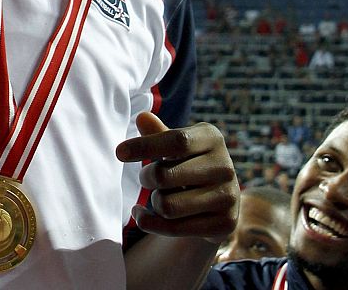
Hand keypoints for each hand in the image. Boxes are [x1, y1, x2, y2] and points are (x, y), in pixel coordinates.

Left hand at [118, 111, 238, 242]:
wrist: (220, 199)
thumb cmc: (190, 162)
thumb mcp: (177, 145)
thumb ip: (159, 133)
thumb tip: (142, 118)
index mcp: (212, 138)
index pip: (176, 140)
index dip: (145, 146)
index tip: (119, 153)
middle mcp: (225, 166)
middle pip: (165, 176)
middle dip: (146, 177)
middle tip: (145, 177)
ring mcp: (227, 197)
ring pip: (168, 206)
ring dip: (153, 202)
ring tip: (157, 196)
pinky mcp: (225, 224)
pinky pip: (175, 229)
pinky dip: (150, 223)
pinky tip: (142, 216)